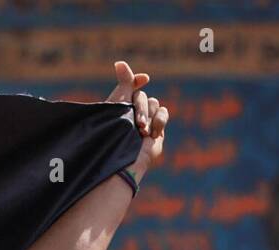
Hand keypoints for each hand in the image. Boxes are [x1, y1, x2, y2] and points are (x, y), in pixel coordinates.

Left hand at [107, 61, 168, 181]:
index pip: (130, 86)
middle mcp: (130, 115)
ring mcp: (145, 122)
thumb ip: (123, 83)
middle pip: (142, 96)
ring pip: (154, 103)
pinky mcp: (156, 131)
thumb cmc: (115, 135)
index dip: (135, 81)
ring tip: (141, 131)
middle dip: (139, 107)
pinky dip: (159, 121)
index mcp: (117, 109)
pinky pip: (163, 113)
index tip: (143, 79)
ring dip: (148, 115)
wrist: (125, 159)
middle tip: (136, 123)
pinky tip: (151, 134)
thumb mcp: (118, 104)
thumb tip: (120, 62)